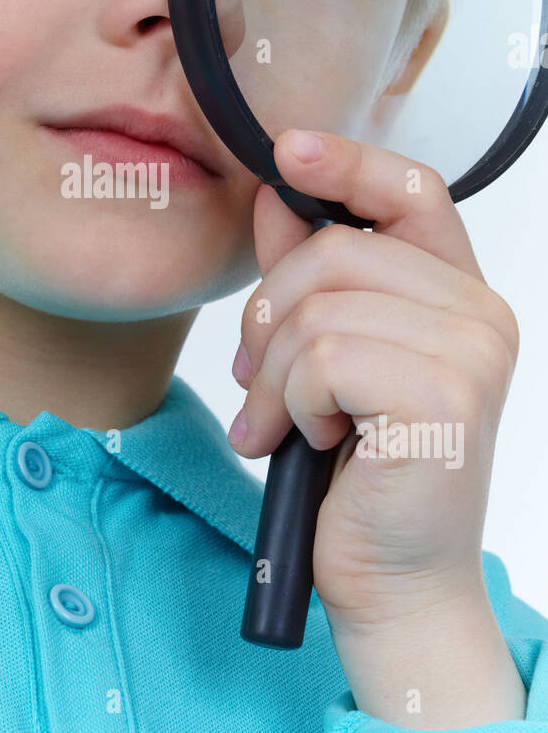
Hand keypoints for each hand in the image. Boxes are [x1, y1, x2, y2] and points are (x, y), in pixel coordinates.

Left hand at [229, 129, 525, 725]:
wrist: (392, 583)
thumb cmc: (359, 477)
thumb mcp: (323, 362)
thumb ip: (306, 279)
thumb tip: (275, 195)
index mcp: (457, 297)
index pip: (411, 191)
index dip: (347, 163)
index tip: (286, 149)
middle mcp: (480, 316)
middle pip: (338, 250)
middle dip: (268, 316)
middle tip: (252, 382)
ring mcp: (472, 354)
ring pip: (322, 307)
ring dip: (272, 373)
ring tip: (274, 423)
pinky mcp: (446, 396)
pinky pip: (326, 356)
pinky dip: (293, 401)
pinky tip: (308, 442)